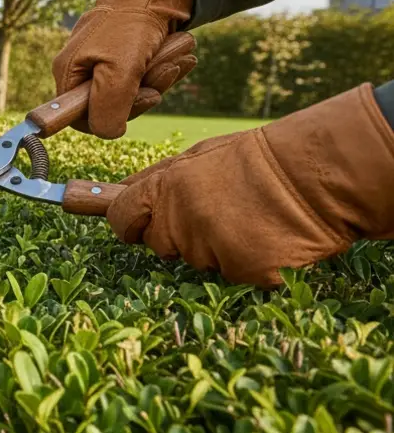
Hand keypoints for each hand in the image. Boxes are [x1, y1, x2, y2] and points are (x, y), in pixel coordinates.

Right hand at [53, 0, 196, 138]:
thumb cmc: (131, 23)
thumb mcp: (118, 70)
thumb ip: (107, 108)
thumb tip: (107, 132)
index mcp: (69, 73)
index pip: (83, 118)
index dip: (115, 115)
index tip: (144, 97)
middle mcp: (83, 70)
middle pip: (113, 106)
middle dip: (146, 91)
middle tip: (167, 68)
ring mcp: (104, 63)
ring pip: (134, 92)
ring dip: (161, 77)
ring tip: (179, 52)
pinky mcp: (126, 56)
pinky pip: (145, 77)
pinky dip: (166, 68)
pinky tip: (182, 56)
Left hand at [105, 83, 393, 287]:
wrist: (318, 174)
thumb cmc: (256, 161)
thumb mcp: (197, 157)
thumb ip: (153, 179)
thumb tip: (115, 194)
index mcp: (166, 189)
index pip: (120, 219)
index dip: (128, 223)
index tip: (137, 222)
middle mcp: (182, 221)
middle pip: (158, 245)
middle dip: (177, 234)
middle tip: (215, 211)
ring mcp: (212, 250)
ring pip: (196, 261)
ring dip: (214, 248)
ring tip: (247, 218)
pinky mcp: (244, 272)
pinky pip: (231, 275)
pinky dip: (245, 263)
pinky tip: (265, 238)